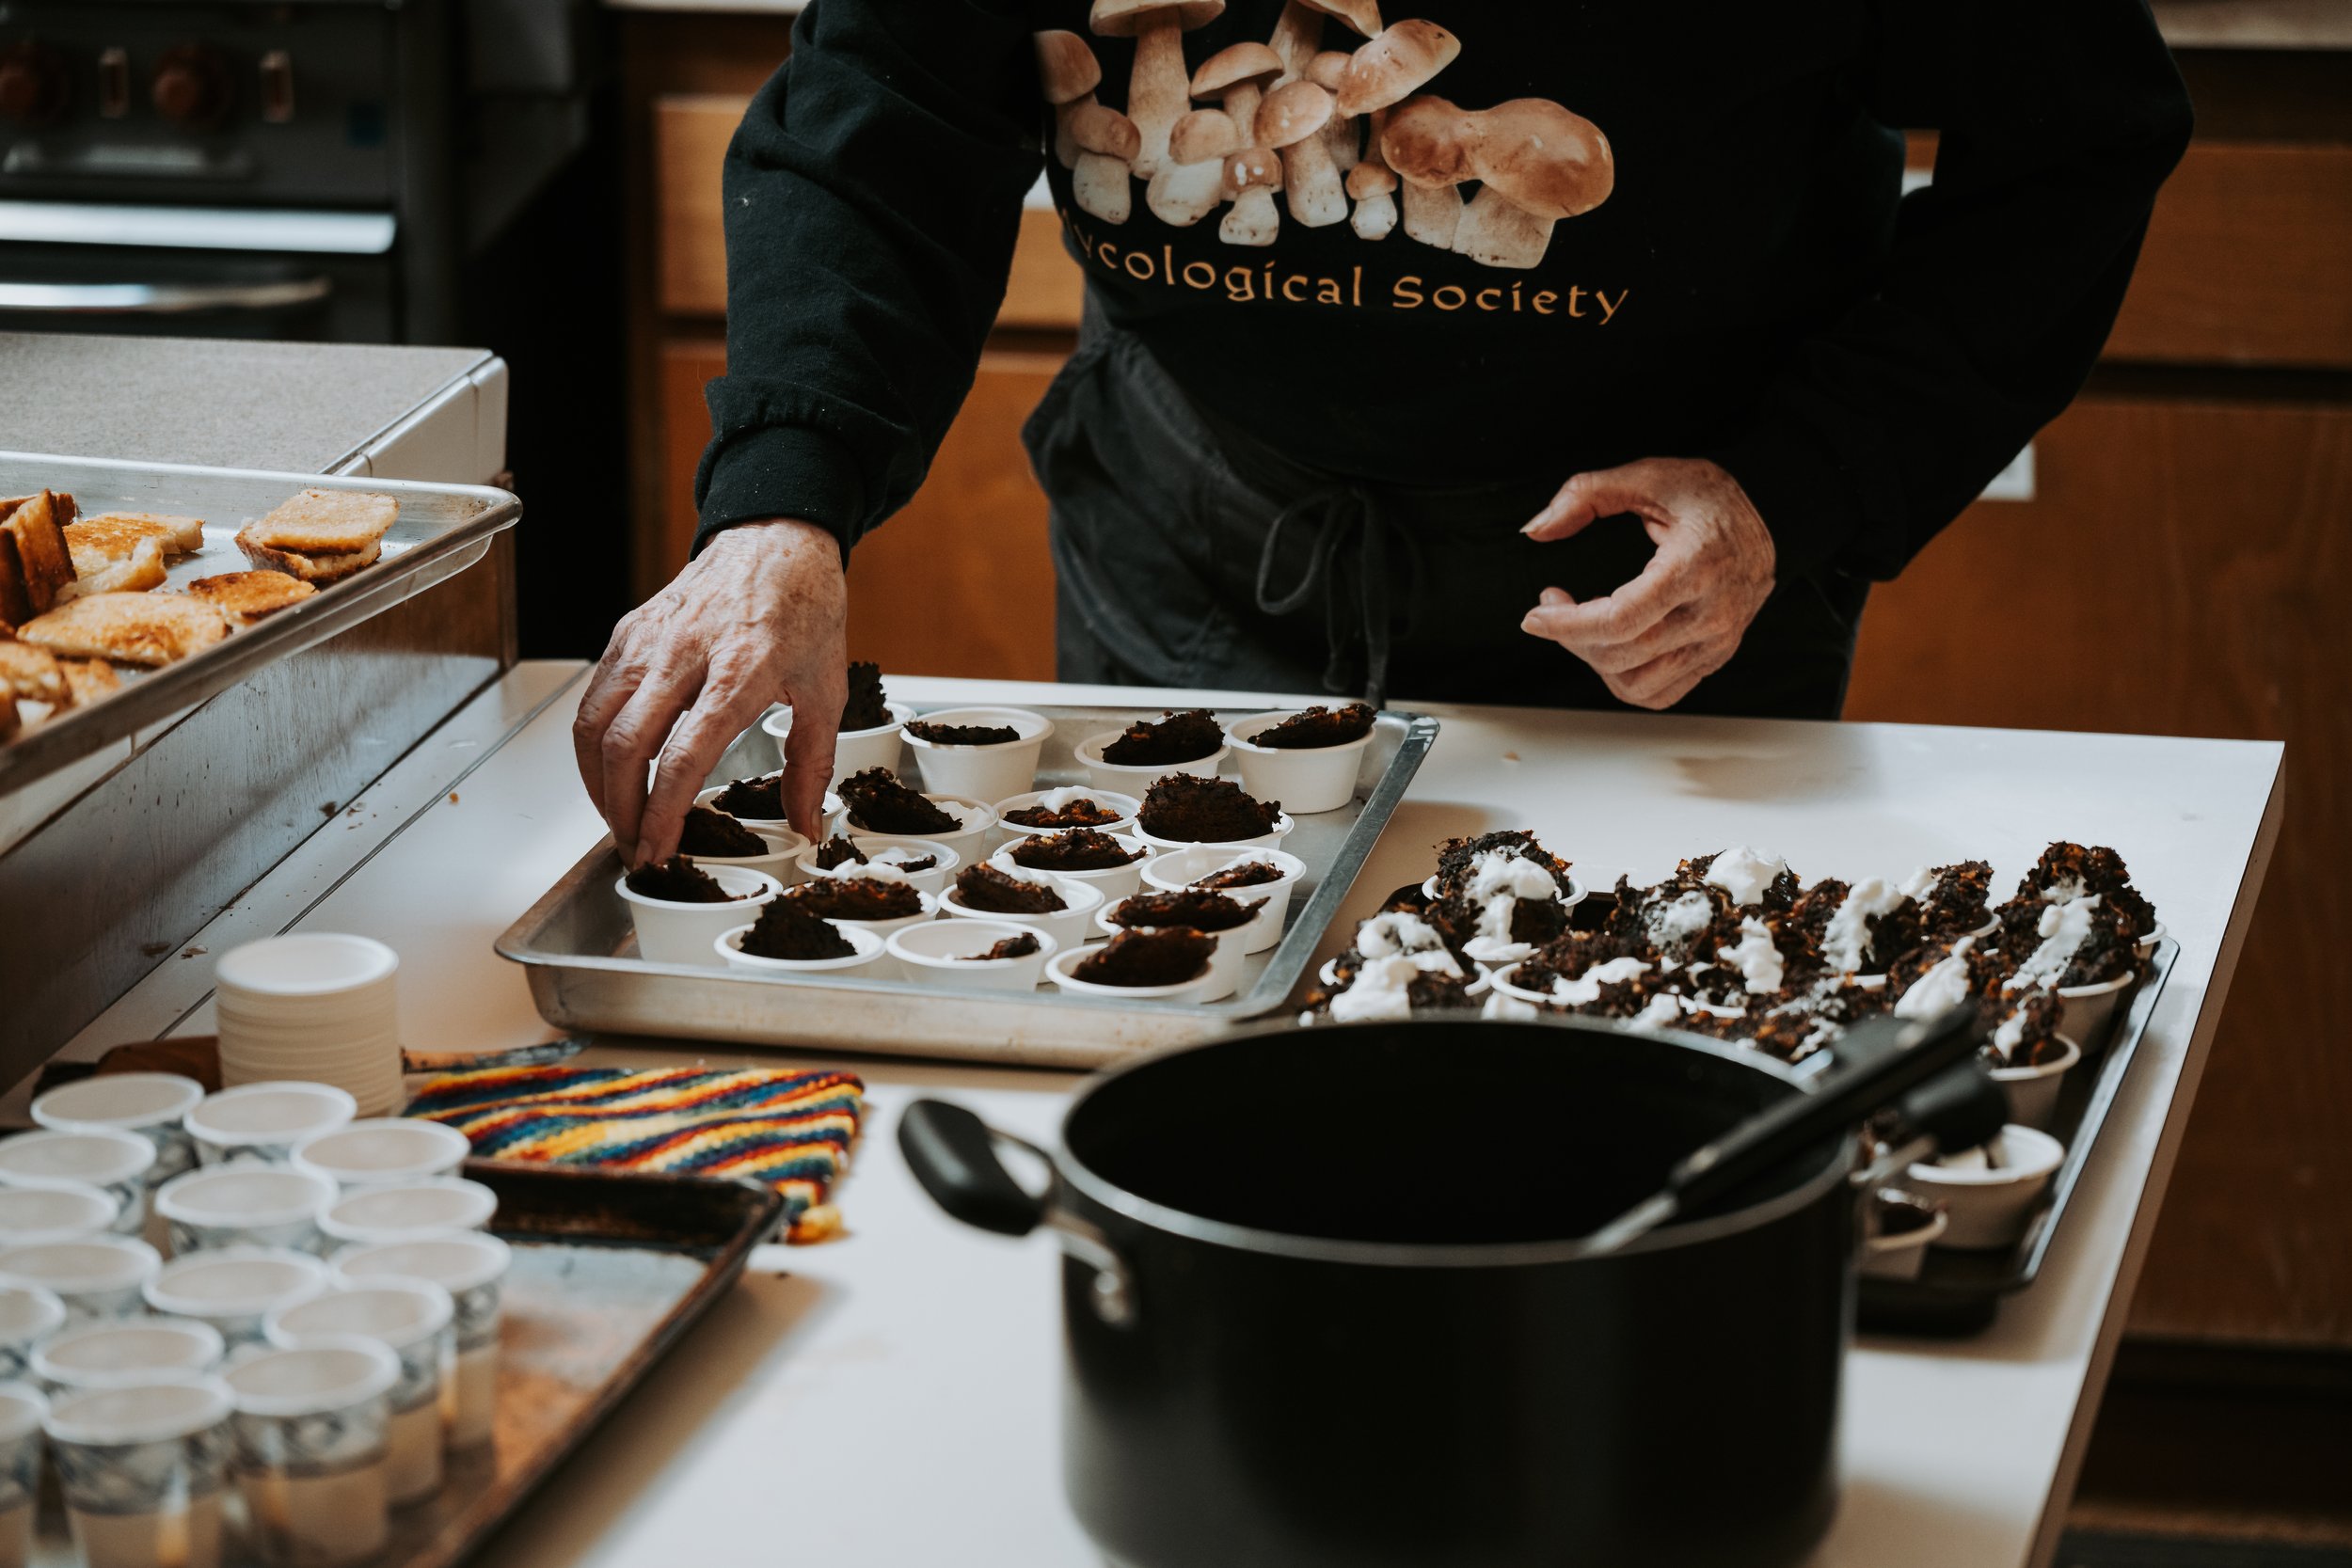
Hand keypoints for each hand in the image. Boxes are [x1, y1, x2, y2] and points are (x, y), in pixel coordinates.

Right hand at [572, 519, 847, 865]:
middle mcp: (685, 653)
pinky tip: (613, 770)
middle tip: (634, 847)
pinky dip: (594, 744)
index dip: (664, 813)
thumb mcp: (826, 690)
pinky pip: (594, 697)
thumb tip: (806, 824)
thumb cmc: (804, 607)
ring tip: (618, 818)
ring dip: (597, 783)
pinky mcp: (629, 633)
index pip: (685, 756)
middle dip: (621, 810)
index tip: (659, 850)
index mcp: (741, 670)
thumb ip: (813, 763)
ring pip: (594, 724)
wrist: (777, 539)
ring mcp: (649, 640)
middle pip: (625, 746)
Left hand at [1518, 458, 1776, 709]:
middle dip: (1571, 636)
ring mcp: (1717, 642)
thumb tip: (1537, 530)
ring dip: (1595, 662)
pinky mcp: (1716, 657)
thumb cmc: (1711, 497)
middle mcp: (1711, 614)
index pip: (1619, 620)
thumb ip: (1586, 495)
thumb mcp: (1649, 476)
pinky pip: (1661, 694)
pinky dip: (1625, 680)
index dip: (1566, 625)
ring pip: (1638, 686)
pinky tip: (1611, 646)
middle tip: (1554, 606)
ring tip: (1582, 627)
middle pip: (1621, 656)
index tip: (1535, 615)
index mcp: (1694, 568)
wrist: (1770, 517)